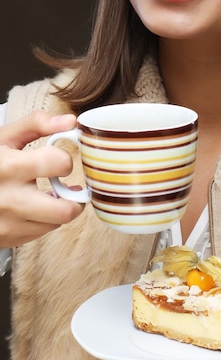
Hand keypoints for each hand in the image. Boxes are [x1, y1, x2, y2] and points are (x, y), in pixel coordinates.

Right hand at [0, 111, 83, 246]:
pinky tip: (32, 206)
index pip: (60, 164)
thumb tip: (70, 121)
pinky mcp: (7, 238)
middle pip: (65, 211)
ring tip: (47, 195)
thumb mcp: (3, 137)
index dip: (65, 160)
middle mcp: (10, 199)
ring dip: (58, 209)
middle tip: (69, 187)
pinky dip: (42, 219)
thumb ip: (37, 123)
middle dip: (74, 198)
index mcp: (11, 167)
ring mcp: (7, 223)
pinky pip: (40, 232)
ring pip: (55, 223)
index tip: (58, 160)